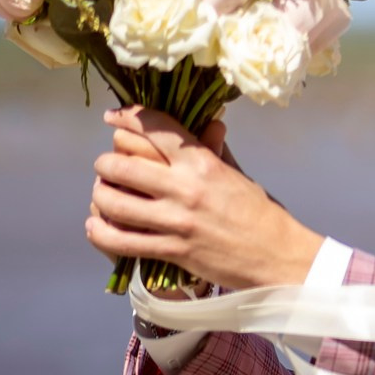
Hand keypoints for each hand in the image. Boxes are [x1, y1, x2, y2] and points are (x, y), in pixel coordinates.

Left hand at [86, 107, 323, 288]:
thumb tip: (208, 124)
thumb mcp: (238, 175)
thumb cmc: (262, 215)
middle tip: (106, 166)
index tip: (113, 117)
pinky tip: (97, 227)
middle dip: (105, 162)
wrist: (277, 257)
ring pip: (114, 202)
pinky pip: (121, 241)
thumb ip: (215, 151)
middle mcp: (185, 188)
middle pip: (122, 164)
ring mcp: (176, 221)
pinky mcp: (171, 251)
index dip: (126, 117)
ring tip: (102, 194)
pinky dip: (100, 233)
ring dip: (100, 195)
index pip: (155, 128)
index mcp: (203, 162)